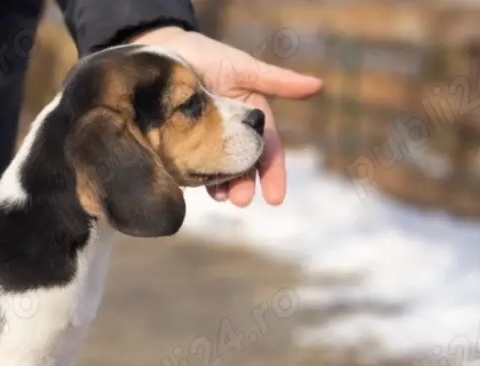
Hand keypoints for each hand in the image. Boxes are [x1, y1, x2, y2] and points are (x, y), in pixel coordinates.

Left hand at [130, 26, 322, 206]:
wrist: (160, 51)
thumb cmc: (205, 56)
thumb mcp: (242, 68)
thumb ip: (276, 81)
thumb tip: (319, 86)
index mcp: (249, 118)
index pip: (266, 149)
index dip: (272, 172)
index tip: (275, 198)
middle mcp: (227, 134)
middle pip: (241, 165)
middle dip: (244, 185)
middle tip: (241, 201)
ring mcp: (201, 141)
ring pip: (216, 170)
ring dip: (221, 187)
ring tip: (221, 198)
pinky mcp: (175, 145)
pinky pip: (186, 166)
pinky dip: (191, 178)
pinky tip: (193, 186)